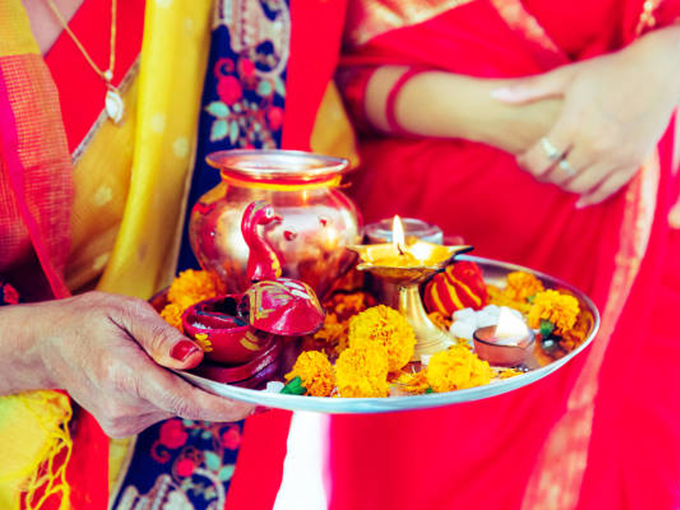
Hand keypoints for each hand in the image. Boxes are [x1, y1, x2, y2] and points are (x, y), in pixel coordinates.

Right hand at [1, 291, 254, 437]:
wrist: (48, 346)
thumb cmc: (87, 321)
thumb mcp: (125, 311)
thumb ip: (161, 336)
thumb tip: (196, 358)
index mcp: (123, 375)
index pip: (184, 400)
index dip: (224, 406)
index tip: (254, 403)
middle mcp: (122, 407)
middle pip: (187, 403)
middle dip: (213, 387)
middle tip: (232, 364)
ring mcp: (121, 422)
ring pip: (178, 407)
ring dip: (190, 386)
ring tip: (179, 357)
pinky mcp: (123, 427)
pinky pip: (165, 409)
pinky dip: (175, 392)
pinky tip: (162, 371)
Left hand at [492, 27, 679, 205]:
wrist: (660, 71)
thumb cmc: (608, 71)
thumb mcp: (567, 77)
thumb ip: (529, 90)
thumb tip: (494, 95)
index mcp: (574, 124)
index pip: (539, 160)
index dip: (525, 164)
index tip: (523, 158)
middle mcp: (595, 144)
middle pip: (556, 176)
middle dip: (542, 174)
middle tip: (539, 166)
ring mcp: (616, 156)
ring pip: (579, 187)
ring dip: (564, 184)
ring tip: (558, 173)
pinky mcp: (634, 161)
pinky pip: (607, 191)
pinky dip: (591, 197)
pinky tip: (580, 196)